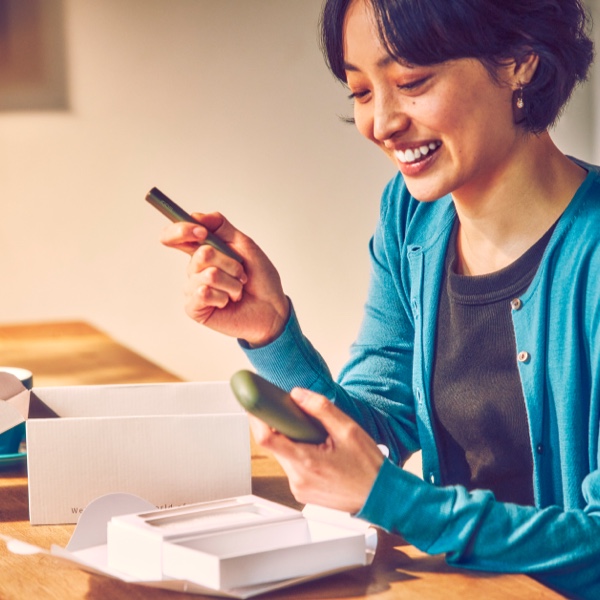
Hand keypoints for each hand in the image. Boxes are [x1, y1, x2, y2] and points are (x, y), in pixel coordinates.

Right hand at [161, 212, 289, 344]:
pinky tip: (228, 302)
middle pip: (201, 254)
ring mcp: (193, 289)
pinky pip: (203, 294)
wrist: (272, 308)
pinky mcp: (195, 308)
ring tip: (238, 291)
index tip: (201, 232)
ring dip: (231, 283)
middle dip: (230, 263)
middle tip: (241, 274)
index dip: (181, 230)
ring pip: (207, 275)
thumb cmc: (260, 279)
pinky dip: (223, 296)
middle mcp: (195, 269)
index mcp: (203, 251)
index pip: (176, 236)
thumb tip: (196, 216)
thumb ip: (221, 227)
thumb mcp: (245, 245)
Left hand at [250, 387, 384, 512]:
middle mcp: (298, 479)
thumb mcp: (348, 430)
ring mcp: (299, 488)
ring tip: (316, 436)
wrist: (381, 497)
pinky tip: (319, 451)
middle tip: (293, 412)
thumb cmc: (368, 467)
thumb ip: (321, 408)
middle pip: (274, 446)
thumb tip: (297, 394)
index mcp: (307, 462)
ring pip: (283, 456)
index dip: (256, 418)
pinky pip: (292, 467)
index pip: (267, 439)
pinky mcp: (302, 492)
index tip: (253, 402)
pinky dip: (299, 453)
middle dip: (280, 426)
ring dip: (292, 441)